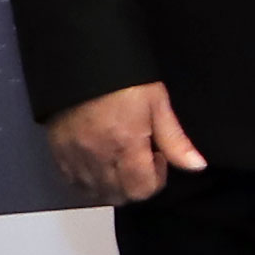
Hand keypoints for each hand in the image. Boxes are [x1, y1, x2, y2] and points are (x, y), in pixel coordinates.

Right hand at [45, 82, 207, 205]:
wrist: (80, 58)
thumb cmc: (123, 78)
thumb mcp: (157, 102)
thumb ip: (175, 140)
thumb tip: (197, 166)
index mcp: (126, 145)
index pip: (142, 189)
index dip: (156, 179)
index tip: (157, 157)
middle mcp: (98, 157)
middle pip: (119, 196)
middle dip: (136, 185)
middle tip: (140, 159)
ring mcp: (74, 156)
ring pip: (96, 193)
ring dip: (113, 186)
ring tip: (120, 161)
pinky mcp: (57, 152)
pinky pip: (73, 183)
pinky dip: (89, 181)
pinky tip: (98, 162)